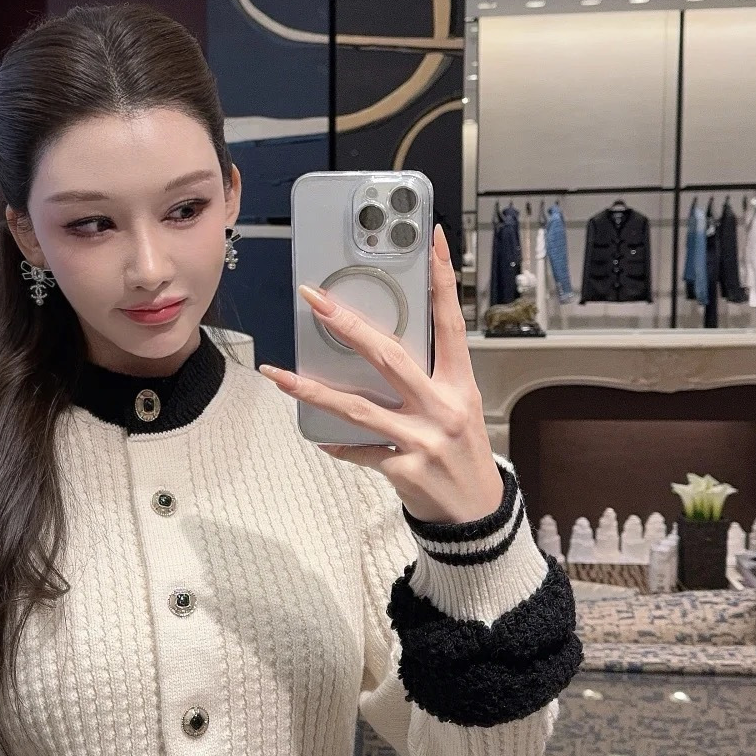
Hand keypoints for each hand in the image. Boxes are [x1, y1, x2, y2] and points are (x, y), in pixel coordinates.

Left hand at [257, 224, 503, 525]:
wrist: (476, 516)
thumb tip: (375, 347)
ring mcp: (422, 439)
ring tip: (278, 374)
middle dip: (348, 325)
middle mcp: (442, 407)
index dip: (442, 280)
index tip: (432, 240)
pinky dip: (338, 444)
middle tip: (315, 300)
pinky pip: (359, 451)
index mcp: (459, 384)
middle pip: (389, 357)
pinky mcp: (404, 468)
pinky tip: (320, 439)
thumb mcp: (457, 408)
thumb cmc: (462, 453)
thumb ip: (425, 379)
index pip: (450, 323)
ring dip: (312, 389)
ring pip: (357, 407)